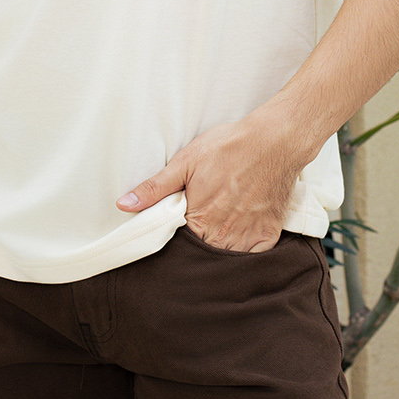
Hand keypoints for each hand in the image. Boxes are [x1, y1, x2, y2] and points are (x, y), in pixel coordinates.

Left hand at [114, 113, 303, 252]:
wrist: (274, 141)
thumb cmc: (228, 147)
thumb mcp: (185, 162)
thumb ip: (155, 188)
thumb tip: (123, 205)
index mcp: (198, 220)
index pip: (178, 246)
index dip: (176, 239)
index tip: (179, 227)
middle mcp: (223, 235)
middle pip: (203, 253)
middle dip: (198, 245)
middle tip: (202, 222)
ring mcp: (247, 237)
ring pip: (227, 257)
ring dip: (220, 248)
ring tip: (219, 226)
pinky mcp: (268, 234)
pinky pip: (253, 256)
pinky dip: (245, 250)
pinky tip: (240, 231)